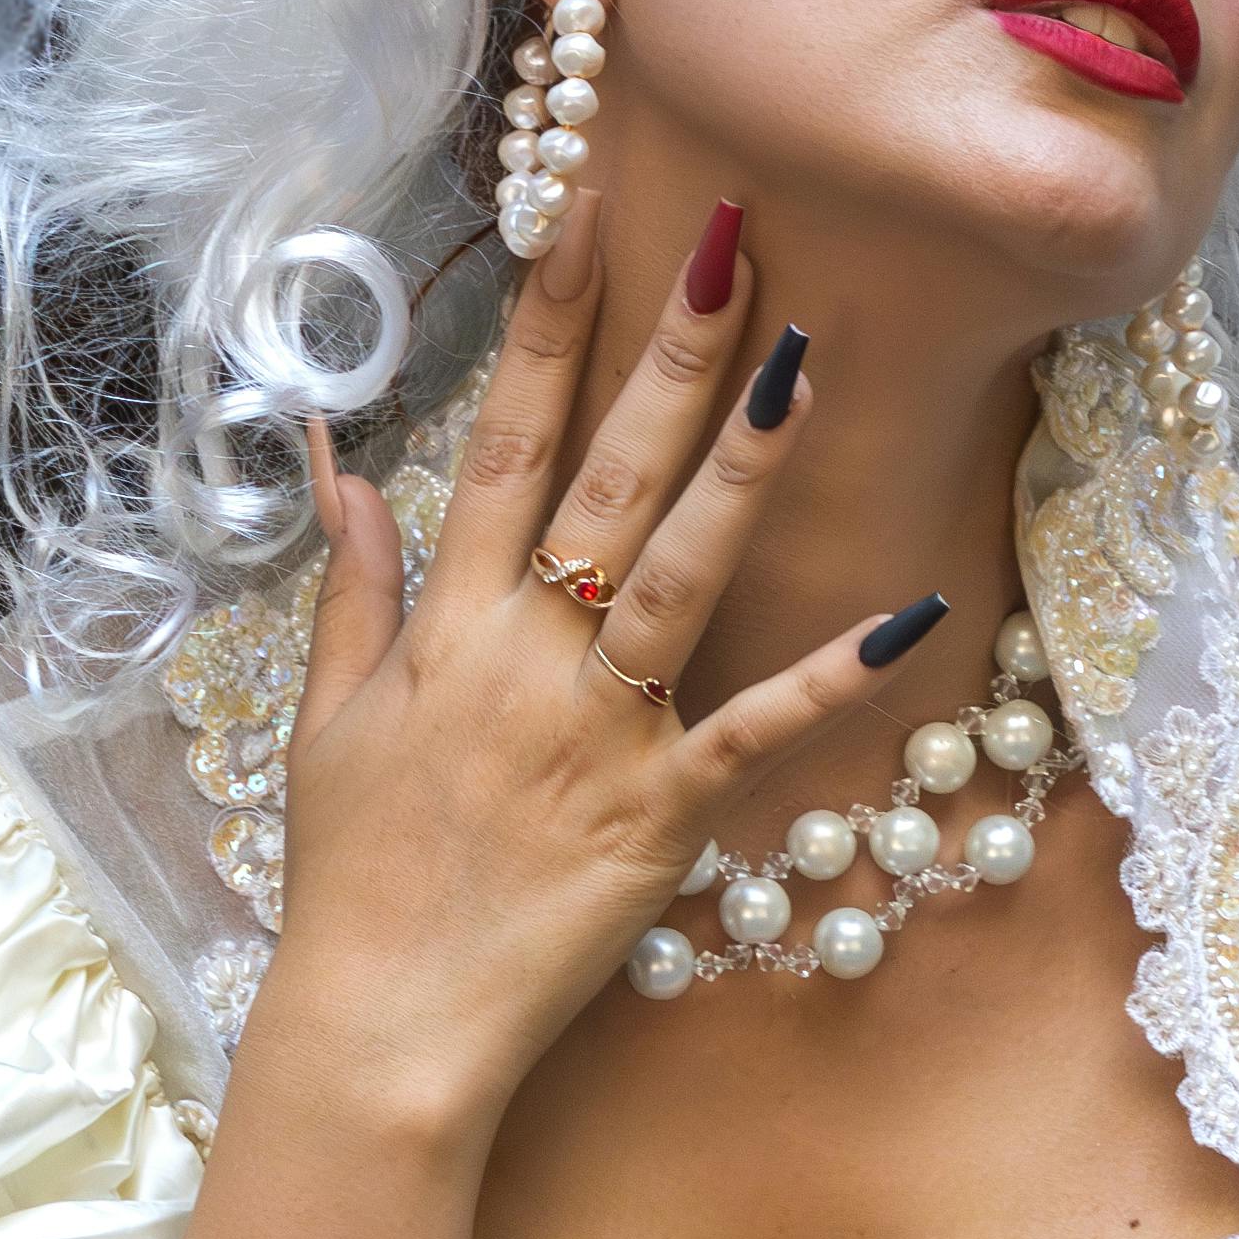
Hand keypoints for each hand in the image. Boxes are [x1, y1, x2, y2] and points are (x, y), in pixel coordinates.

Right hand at [262, 189, 934, 1152]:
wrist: (383, 1023)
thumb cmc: (356, 875)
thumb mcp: (328, 718)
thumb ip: (354, 587)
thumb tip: (344, 468)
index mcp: (448, 622)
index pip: (502, 439)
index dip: (547, 321)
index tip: (587, 215)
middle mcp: (524, 656)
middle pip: (604, 477)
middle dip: (669, 354)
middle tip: (733, 240)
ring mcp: (596, 731)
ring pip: (679, 574)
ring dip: (743, 468)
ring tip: (804, 364)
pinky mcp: (658, 814)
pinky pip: (756, 731)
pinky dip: (832, 678)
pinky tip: (909, 615)